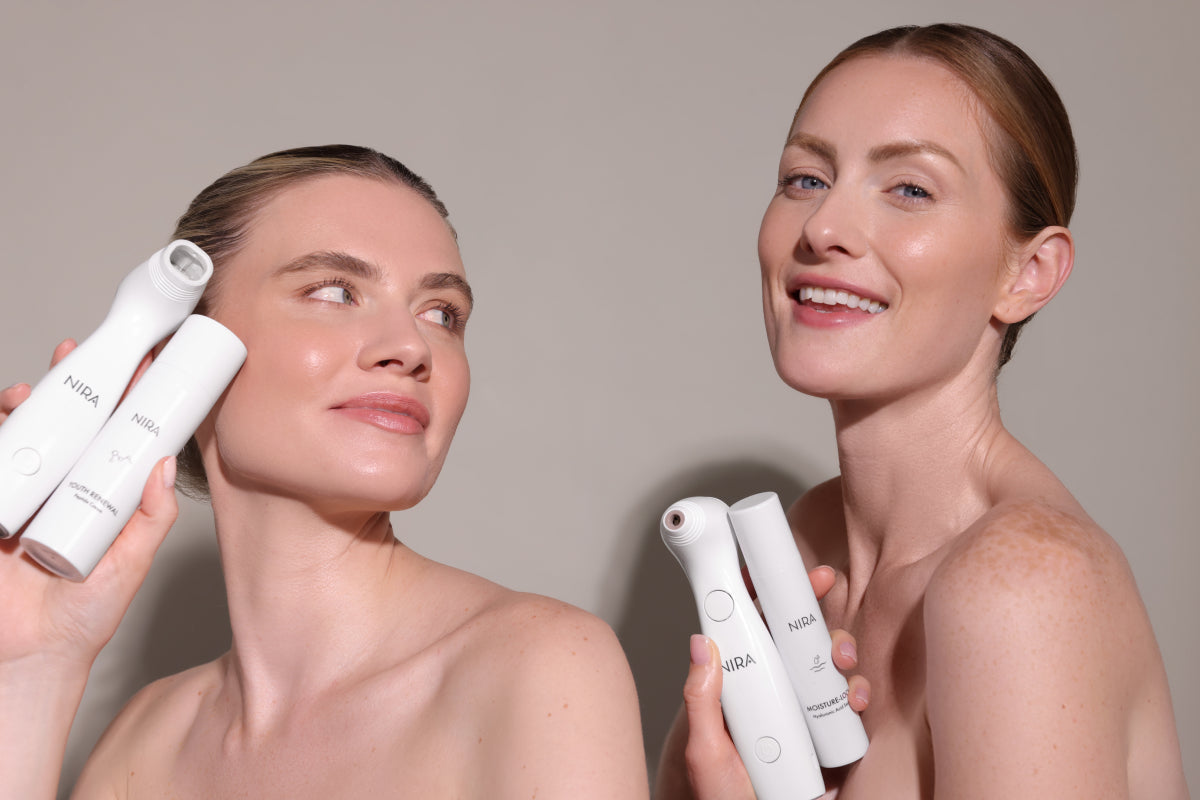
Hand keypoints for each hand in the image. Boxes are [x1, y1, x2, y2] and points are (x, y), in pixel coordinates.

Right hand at [0, 340, 174, 671]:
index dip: (122, 399)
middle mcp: (61, 488)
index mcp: (98, 494)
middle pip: (65, 424)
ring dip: (24, 407)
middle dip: (68, 385)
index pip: (112, 435)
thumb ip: (151, 517)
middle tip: (75, 356)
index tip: (139, 365)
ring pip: (21, 437)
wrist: (29, 657)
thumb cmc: (85, 615)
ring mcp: (22, 496)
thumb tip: (162, 465)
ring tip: (27, 394)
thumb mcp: (131, 562)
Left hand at [657, 566, 868, 799]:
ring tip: (840, 663)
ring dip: (840, 652)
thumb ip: (701, 701)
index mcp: (741, 686)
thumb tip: (700, 644)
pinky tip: (854, 701)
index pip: (752, 630)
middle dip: (814, 613)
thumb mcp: (705, 751)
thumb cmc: (724, 798)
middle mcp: (773, 692)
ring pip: (827, 665)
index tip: (782, 570)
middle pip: (796, 638)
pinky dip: (858, 694)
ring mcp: (802, 712)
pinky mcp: (829, 735)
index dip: (769, 596)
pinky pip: (849, 704)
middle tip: (823, 598)